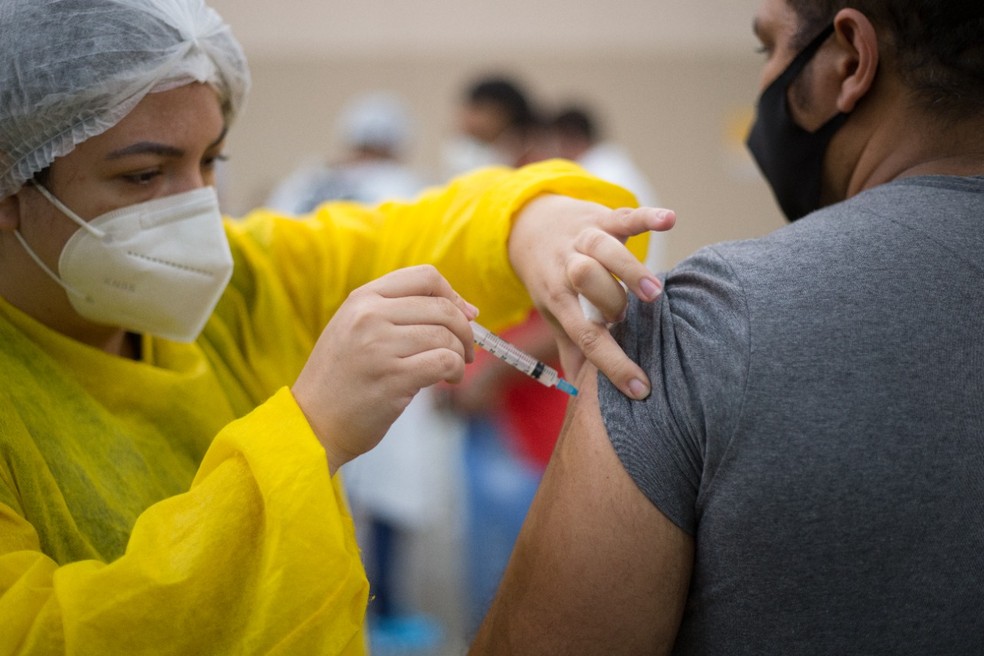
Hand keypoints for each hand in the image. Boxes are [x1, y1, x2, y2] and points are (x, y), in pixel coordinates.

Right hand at [292, 265, 477, 473]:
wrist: (312, 423)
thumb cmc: (341, 380)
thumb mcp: (355, 330)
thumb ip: (395, 313)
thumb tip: (463, 309)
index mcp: (361, 299)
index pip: (424, 276)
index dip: (452, 294)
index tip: (465, 315)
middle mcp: (370, 316)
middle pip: (442, 307)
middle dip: (465, 330)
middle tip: (467, 350)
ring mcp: (380, 346)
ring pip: (446, 336)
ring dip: (461, 354)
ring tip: (454, 369)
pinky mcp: (393, 378)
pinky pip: (445, 362)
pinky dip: (456, 370)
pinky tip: (450, 380)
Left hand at [508, 195, 675, 399]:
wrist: (529, 226)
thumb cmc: (549, 279)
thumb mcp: (553, 314)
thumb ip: (572, 349)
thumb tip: (584, 397)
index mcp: (559, 299)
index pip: (585, 336)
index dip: (612, 364)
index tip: (640, 387)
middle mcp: (569, 267)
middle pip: (586, 281)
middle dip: (611, 300)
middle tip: (639, 317)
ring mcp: (584, 239)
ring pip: (604, 249)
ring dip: (628, 269)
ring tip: (655, 291)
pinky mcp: (601, 217)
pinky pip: (625, 215)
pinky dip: (647, 217)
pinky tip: (670, 221)